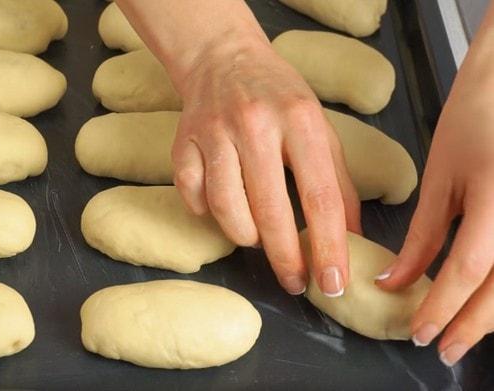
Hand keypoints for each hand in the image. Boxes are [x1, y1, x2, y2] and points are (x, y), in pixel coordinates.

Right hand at [170, 39, 360, 295]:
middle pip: (269, 210)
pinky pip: (193, 196)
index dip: (328, 245)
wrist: (223, 58)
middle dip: (284, 258)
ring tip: (258, 237)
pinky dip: (207, 213)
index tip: (334, 282)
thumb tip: (351, 238)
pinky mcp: (183, 142)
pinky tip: (221, 207)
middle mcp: (255, 124)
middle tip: (294, 282)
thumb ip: (338, 182)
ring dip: (245, 236)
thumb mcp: (320, 128)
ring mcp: (213, 133)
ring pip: (225, 208)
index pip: (320, 195)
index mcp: (300, 120)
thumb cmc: (279, 97)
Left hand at [375, 5, 493, 364]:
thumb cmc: (475, 123)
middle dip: (471, 328)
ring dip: (492, 316)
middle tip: (442, 349)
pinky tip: (487, 302)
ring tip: (464, 333)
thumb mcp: (442, 180)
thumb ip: (422, 237)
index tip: (418, 334)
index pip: (466, 273)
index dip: (441, 309)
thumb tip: (394, 281)